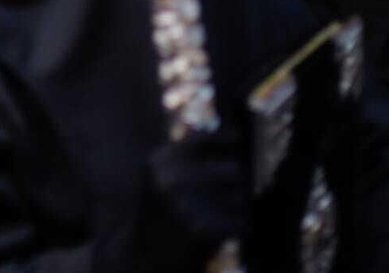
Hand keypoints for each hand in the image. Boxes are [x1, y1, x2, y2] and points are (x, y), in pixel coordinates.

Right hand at [129, 130, 248, 272]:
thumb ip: (186, 154)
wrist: (146, 255)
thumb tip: (230, 133)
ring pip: (241, 197)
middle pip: (233, 169)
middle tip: (227, 193)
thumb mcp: (159, 176)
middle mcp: (172, 179)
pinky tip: (220, 231)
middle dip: (236, 183)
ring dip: (236, 207)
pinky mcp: (205, 229)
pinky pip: (242, 221)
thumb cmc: (160, 212)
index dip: (225, 136)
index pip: (202, 139)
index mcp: (160, 162)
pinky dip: (238, 228)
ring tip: (216, 216)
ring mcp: (188, 204)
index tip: (238, 136)